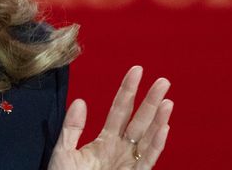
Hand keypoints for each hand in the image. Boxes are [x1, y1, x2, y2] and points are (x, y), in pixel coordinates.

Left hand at [49, 66, 172, 169]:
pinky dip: (156, 144)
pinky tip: (163, 128)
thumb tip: (81, 100)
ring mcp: (129, 163)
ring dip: (158, 120)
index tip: (137, 70)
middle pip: (139, 120)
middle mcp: (121, 149)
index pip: (119, 110)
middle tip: (163, 81)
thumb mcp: (64, 152)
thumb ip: (72, 128)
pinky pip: (148, 159)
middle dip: (150, 101)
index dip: (128, 90)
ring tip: (167, 101)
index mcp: (105, 141)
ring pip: (148, 138)